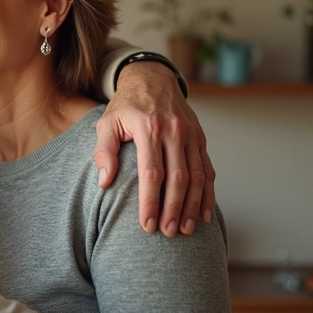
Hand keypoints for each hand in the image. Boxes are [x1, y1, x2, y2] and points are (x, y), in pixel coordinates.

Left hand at [95, 61, 215, 236]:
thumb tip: (105, 181)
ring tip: (186, 230)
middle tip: (168, 233)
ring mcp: (191, 135)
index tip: (146, 225)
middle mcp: (173, 131)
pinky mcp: (200, 138)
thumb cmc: (125, 106)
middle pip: (178, 179)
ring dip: (193, 207)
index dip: (151, 202)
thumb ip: (104, 150)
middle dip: (173, 210)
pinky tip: (205, 215)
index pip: (152, 174)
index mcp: (148, 128)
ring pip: (197, 177)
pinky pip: (208, 170)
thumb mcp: (107, 122)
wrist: (153, 79)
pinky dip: (208, 194)